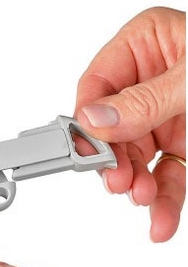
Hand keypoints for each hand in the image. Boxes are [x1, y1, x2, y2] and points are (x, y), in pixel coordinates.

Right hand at [74, 7, 185, 241]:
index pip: (96, 85)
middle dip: (118, 163)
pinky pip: (165, 175)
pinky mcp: (182, 144)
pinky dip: (163, 201)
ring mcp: (164, 116)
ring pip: (136, 160)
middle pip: (113, 131)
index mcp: (146, 46)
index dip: (89, 122)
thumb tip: (95, 119)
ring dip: (138, 187)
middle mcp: (149, 83)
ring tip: (145, 199)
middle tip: (120, 182)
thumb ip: (144, 101)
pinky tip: (161, 219)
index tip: (89, 151)